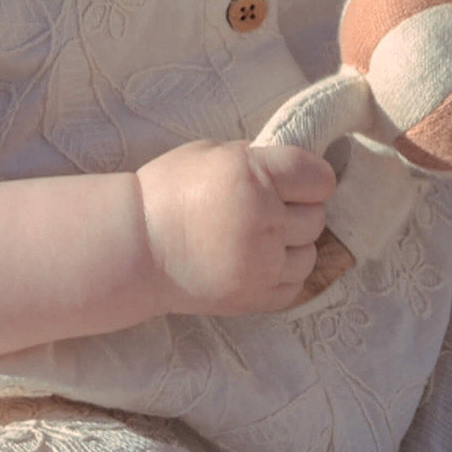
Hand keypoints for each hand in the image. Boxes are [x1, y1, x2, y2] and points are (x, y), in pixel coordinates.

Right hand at [136, 140, 335, 316]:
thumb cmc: (169, 191)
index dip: (312, 178)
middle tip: (272, 208)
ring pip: (311, 252)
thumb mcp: (214, 153)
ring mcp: (261, 264)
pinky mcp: (254, 298)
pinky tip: (262, 261)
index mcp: (254, 176)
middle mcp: (263, 220)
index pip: (318, 177)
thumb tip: (295, 169)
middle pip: (317, 215)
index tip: (298, 181)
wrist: (133, 247)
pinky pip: (296, 285)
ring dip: (294, 243)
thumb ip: (259, 158)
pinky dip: (285, 273)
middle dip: (300, 209)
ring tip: (265, 236)